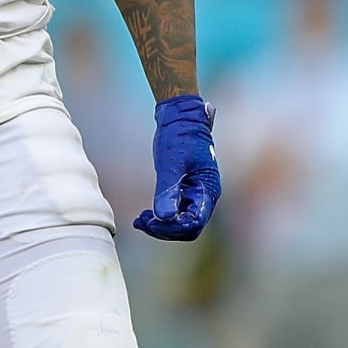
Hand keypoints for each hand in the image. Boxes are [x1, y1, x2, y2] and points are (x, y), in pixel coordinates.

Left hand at [134, 95, 220, 240]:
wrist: (181, 118)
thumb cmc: (180, 136)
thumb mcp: (171, 162)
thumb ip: (168, 189)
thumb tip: (164, 217)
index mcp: (207, 190)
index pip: (194, 223)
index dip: (172, 228)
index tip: (151, 222)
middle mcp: (204, 196)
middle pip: (188, 227)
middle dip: (165, 229)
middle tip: (142, 222)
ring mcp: (195, 194)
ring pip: (181, 222)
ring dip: (162, 225)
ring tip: (140, 220)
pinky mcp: (185, 190)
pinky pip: (176, 212)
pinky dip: (161, 216)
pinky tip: (145, 215)